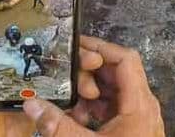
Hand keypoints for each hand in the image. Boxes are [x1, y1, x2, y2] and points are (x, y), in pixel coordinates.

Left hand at [0, 45, 103, 136]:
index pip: (23, 39)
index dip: (47, 34)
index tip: (66, 35)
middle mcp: (14, 72)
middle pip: (50, 52)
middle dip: (74, 52)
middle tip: (89, 59)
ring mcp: (31, 90)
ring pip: (63, 72)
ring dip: (81, 74)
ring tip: (90, 84)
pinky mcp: (43, 108)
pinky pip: (66, 97)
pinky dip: (79, 97)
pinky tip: (86, 100)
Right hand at [23, 36, 164, 136]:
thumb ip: (56, 125)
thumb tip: (31, 105)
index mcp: (139, 104)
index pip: (125, 59)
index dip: (101, 48)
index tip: (76, 47)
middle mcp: (143, 107)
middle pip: (117, 73)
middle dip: (89, 72)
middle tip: (66, 75)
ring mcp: (139, 119)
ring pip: (113, 91)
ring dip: (89, 92)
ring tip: (68, 100)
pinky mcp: (132, 130)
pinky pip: (113, 108)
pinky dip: (94, 108)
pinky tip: (76, 119)